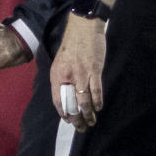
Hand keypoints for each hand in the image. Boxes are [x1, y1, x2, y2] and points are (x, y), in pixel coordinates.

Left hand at [49, 14, 105, 129]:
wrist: (83, 28)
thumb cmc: (72, 46)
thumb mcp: (60, 63)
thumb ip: (61, 78)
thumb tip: (65, 95)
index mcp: (57, 75)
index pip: (57, 100)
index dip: (63, 113)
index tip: (68, 120)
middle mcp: (67, 77)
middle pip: (71, 104)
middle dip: (76, 118)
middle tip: (81, 127)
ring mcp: (81, 74)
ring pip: (84, 100)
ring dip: (88, 114)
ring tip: (91, 121)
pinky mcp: (94, 70)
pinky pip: (96, 90)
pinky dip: (97, 101)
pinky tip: (98, 108)